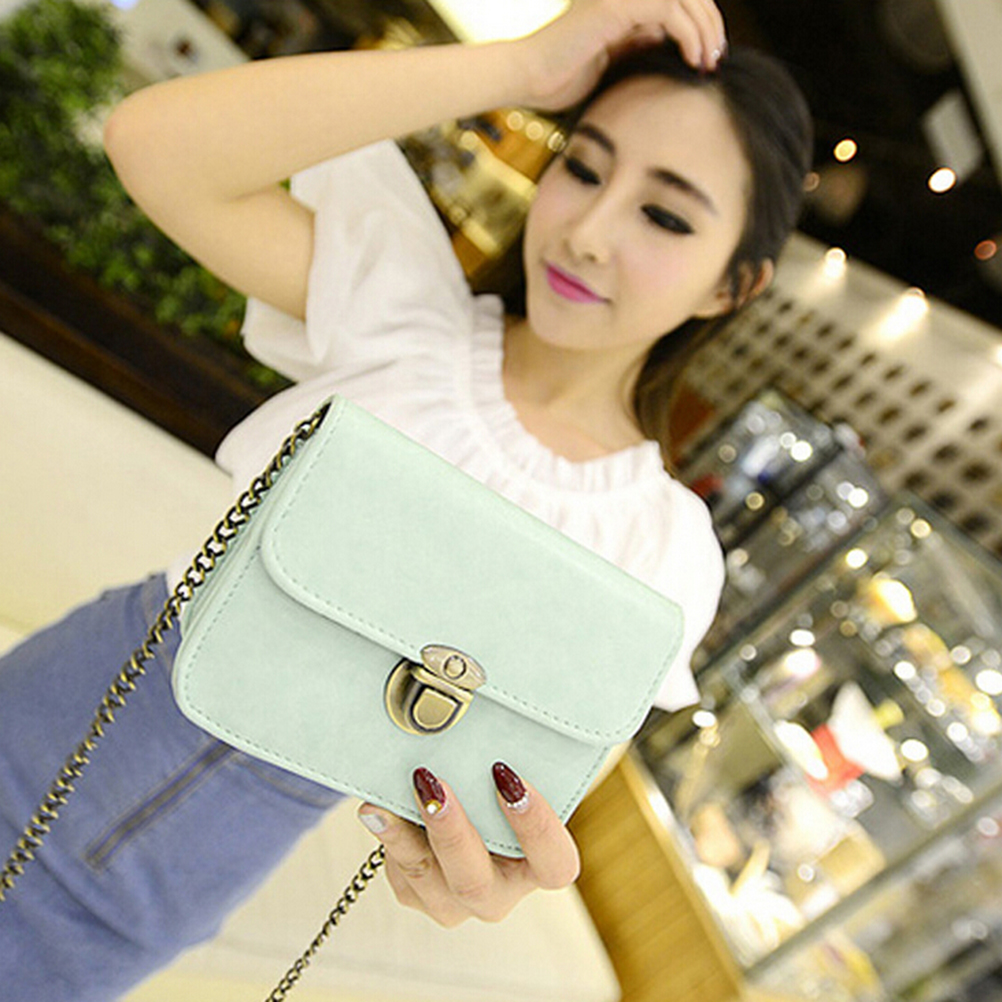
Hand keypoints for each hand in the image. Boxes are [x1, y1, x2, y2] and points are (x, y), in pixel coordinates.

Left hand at [357, 763, 580, 926]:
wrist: (464, 800)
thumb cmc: (497, 784)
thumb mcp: (513, 772)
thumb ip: (515, 753)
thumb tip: (482, 702)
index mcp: (540, 866)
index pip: (554, 863)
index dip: (537, 826)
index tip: (508, 777)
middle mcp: (501, 892)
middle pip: (479, 885)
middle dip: (453, 834)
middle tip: (436, 786)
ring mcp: (457, 901)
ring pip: (431, 884)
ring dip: (407, 838)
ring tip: (388, 801)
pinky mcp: (419, 896)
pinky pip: (402, 876)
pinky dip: (389, 839)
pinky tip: (378, 810)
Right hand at [512, 0, 727, 111]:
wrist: (531, 77)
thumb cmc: (563, 76)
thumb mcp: (615, 59)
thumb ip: (641, 43)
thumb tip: (673, 43)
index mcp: (626, 0)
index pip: (680, 0)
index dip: (702, 22)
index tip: (710, 56)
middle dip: (711, 25)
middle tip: (716, 59)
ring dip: (705, 31)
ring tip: (708, 62)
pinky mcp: (620, 5)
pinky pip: (672, 11)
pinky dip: (690, 35)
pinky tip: (693, 59)